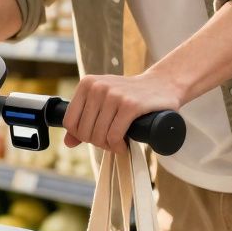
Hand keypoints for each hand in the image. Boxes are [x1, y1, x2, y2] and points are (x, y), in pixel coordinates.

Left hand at [62, 71, 185, 152]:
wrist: (163, 84)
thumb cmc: (130, 95)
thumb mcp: (103, 101)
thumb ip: (84, 119)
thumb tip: (68, 143)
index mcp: (86, 84)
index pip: (70, 122)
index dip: (81, 136)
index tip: (95, 136)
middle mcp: (97, 87)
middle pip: (84, 131)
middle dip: (97, 142)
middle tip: (111, 141)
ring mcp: (114, 95)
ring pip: (99, 135)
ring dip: (109, 146)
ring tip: (118, 143)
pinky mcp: (130, 105)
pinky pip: (114, 135)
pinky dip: (118, 146)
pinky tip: (124, 145)